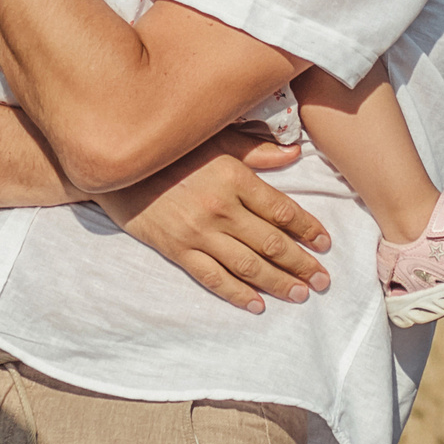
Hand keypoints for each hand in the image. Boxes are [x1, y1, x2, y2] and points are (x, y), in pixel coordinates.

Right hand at [93, 130, 330, 311]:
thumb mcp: (215, 138)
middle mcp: (220, 208)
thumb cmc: (170, 151)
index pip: (282, 210)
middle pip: (272, 243)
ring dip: (278, 282)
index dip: (308, 230)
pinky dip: (237, 293)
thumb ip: (256, 149)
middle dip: (301, 264)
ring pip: (248, 265)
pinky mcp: (178, 250)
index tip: (325, 244)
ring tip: (300, 294)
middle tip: (323, 280)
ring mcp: (198, 232)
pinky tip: (256, 304)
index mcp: (234, 177)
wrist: (118, 168)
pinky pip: (213, 277)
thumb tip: (295, 153)